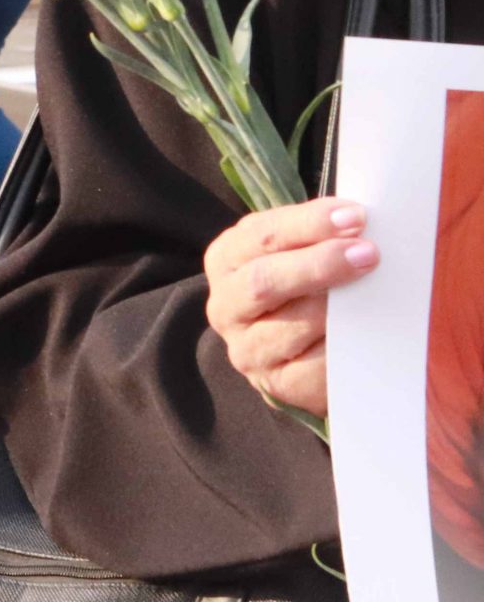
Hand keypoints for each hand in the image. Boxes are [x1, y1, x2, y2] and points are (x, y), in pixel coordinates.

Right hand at [202, 197, 378, 418]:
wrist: (301, 349)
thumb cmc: (303, 287)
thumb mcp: (294, 251)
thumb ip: (313, 235)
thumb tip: (359, 219)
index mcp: (226, 261)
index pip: (260, 236)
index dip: (308, 224)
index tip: (355, 217)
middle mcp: (226, 306)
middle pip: (264, 282)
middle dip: (320, 264)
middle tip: (368, 253)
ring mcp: (248, 349)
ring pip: (290, 326)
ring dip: (336, 310)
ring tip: (375, 295)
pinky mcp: (277, 385)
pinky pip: (314, 367)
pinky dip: (343, 349)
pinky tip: (366, 336)